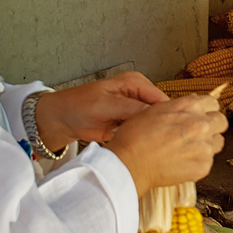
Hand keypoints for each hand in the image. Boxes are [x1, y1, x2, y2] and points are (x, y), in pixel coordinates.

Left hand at [33, 72, 165, 152]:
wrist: (62, 120)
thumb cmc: (78, 105)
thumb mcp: (104, 104)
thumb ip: (130, 108)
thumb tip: (155, 114)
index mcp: (136, 82)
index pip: (160, 99)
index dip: (167, 115)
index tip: (170, 133)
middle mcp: (139, 95)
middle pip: (160, 112)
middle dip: (160, 127)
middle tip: (161, 144)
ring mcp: (135, 111)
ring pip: (153, 124)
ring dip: (152, 135)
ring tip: (153, 148)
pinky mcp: (130, 124)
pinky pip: (143, 133)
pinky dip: (143, 140)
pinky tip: (143, 149)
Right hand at [102, 94, 226, 196]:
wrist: (129, 164)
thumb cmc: (135, 136)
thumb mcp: (156, 109)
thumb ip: (180, 107)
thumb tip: (193, 106)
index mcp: (190, 107)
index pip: (213, 104)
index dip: (206, 110)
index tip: (200, 116)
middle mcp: (201, 124)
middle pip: (221, 121)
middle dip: (211, 126)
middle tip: (196, 134)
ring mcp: (204, 147)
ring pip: (218, 142)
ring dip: (207, 144)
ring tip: (188, 149)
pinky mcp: (203, 166)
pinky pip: (209, 161)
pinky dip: (199, 161)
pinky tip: (182, 161)